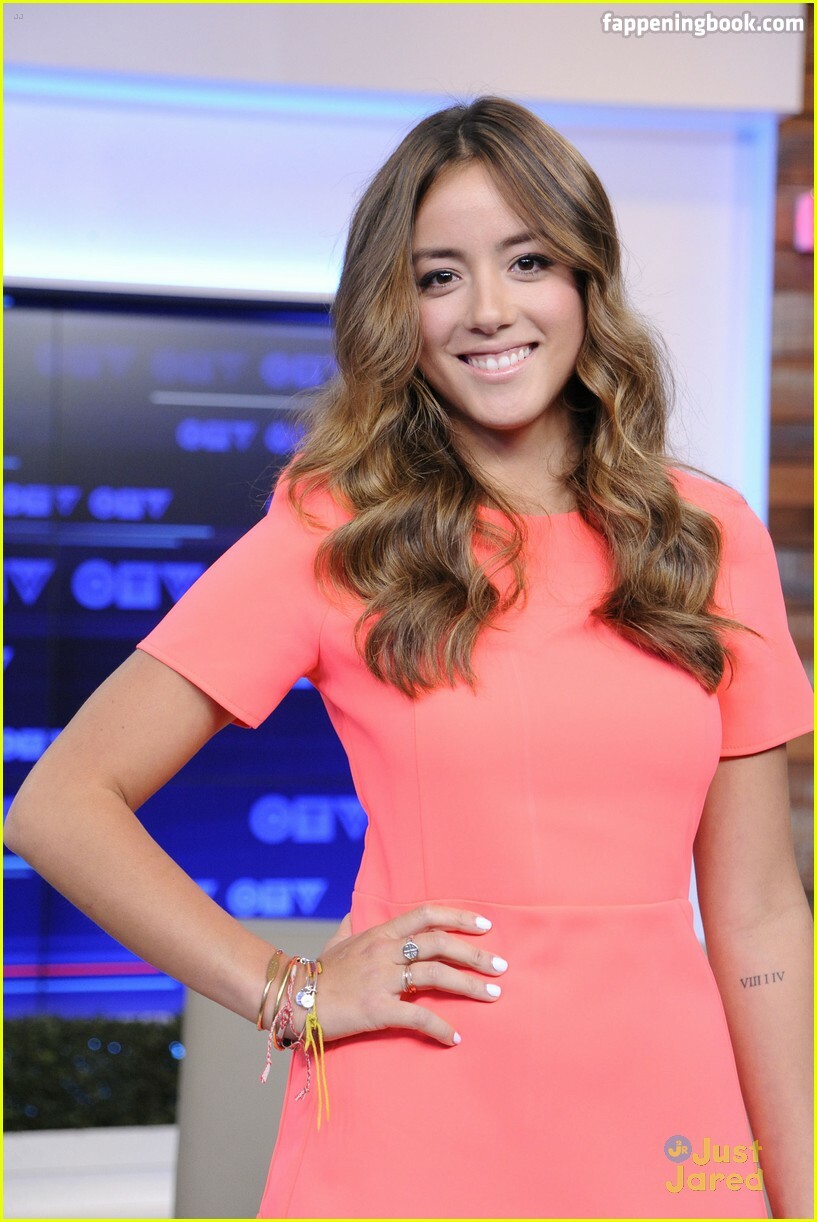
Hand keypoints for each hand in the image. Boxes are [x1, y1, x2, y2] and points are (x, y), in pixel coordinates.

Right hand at [308, 904, 507, 1045]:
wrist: (294, 999)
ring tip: (492, 995)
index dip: (458, 917)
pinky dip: (440, 1028)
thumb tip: (356, 911)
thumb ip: (352, 924)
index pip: (426, 915)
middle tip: (500, 966)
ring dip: (469, 986)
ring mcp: (381, 979)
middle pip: (439, 944)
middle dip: (475, 953)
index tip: (485, 925)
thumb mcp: (336, 940)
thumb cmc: (318, 972)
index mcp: (380, 933)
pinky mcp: (377, 1009)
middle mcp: (385, 951)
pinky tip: (455, 1038)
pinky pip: (417, 1017)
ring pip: (436, 975)